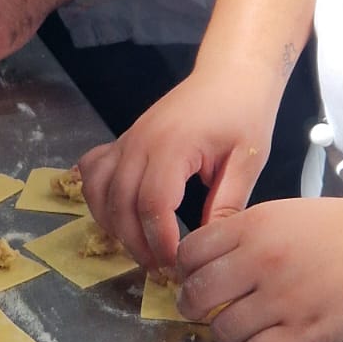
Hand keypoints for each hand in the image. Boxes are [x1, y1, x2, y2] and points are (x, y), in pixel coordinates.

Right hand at [78, 69, 278, 275]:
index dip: (160, 240)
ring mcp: (127, 140)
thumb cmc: (244, 112)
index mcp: (172, 146)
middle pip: (120, 203)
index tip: (177, 264)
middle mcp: (139, 142)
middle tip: (161, 268)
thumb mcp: (248, 159)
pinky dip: (97, 197)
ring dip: (114, 225)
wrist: (230, 74)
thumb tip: (211, 246)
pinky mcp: (124, 141)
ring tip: (142, 247)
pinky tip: (115, 215)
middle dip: (137, 243)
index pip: (152, 203)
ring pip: (99, 191)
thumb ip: (229, 203)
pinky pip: (93, 171)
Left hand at [177, 197, 342, 341]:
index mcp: (254, 226)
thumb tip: (211, 259)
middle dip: (195, 306)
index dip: (186, 270)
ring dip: (227, 334)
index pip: (189, 252)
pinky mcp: (305, 331)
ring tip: (245, 329)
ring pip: (222, 330)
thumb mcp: (290, 215)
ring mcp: (282, 298)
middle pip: (196, 294)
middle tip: (210, 309)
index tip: (198, 278)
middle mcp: (261, 260)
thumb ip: (249, 234)